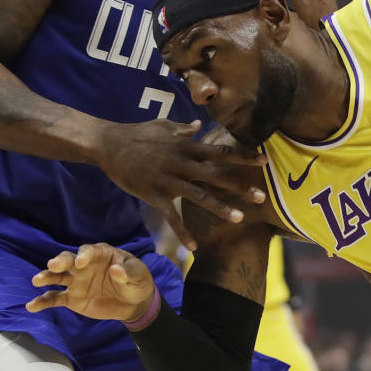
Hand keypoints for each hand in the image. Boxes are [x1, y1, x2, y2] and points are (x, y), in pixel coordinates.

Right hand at [26, 243, 155, 321]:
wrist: (134, 304)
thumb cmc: (137, 282)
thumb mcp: (139, 275)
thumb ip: (129, 272)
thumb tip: (116, 270)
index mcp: (100, 255)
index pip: (89, 251)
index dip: (84, 255)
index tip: (81, 262)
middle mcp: (84, 266)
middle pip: (68, 260)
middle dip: (60, 261)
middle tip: (54, 265)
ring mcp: (76, 281)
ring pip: (57, 277)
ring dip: (47, 277)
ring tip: (37, 280)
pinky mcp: (72, 298)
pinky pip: (54, 298)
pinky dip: (43, 301)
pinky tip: (32, 306)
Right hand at [93, 119, 265, 250]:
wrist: (107, 144)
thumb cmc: (136, 133)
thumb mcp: (163, 126)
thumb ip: (184, 128)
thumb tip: (199, 124)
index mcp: (186, 147)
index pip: (221, 152)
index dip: (243, 156)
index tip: (263, 161)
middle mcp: (181, 163)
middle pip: (216, 175)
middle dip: (240, 186)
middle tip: (262, 197)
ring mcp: (168, 180)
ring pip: (199, 196)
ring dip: (220, 207)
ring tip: (239, 218)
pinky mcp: (154, 195)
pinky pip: (171, 217)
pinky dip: (182, 232)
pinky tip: (194, 247)